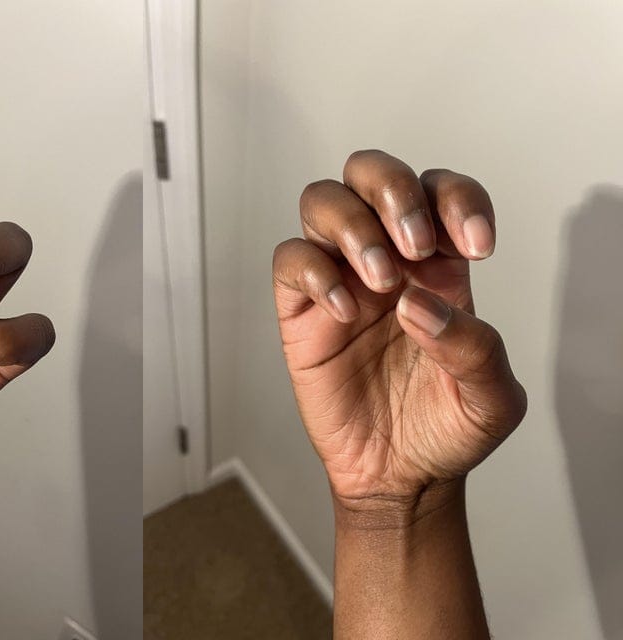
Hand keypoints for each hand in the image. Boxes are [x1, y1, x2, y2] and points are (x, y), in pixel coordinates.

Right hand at [273, 150, 525, 517]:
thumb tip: (418, 303)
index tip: (475, 244)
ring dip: (352, 226)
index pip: (441, 190)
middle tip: (414, 243)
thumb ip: (473, 348)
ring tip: (378, 280)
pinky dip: (314, 272)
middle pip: (371, 172)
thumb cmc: (444, 430)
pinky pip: (291, 262)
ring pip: (323, 202)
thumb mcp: (491, 399)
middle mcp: (386, 259)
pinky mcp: (302, 311)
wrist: (398, 477)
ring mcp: (339, 280)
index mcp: (439, 265)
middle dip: (393, 191)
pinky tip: (344, 312)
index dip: (458, 198)